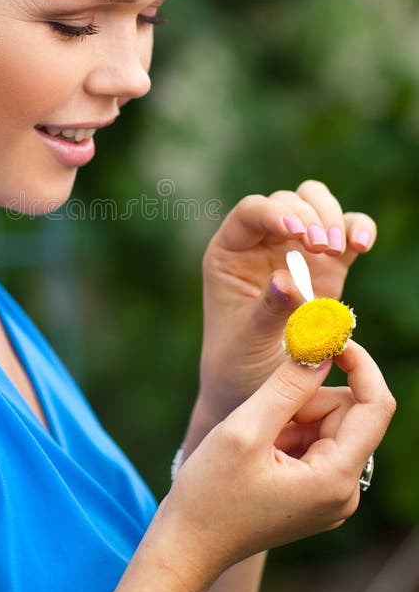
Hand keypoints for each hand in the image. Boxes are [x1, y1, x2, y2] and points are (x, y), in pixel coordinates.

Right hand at [156, 342, 394, 591]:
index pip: (375, 406)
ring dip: (292, 416)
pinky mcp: (315, 494)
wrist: (187, 545)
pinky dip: (287, 433)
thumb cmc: (210, 493)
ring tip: (253, 438)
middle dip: (306, 399)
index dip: (359, 364)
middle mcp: (344, 491)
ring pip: (327, 424)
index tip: (327, 338)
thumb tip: (324, 350)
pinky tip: (256, 451)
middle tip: (262, 411)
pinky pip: (314, 443)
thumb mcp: (246, 429)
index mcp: (336, 478)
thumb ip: (289, 386)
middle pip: (346, 413)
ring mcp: (330, 495)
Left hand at [198, 180, 375, 417]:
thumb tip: (286, 278)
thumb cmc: (239, 365)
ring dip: (332, 218)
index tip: (296, 232)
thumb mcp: (247, 341)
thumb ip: (267, 310)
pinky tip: (362, 244)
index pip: (250, 213)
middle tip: (320, 248)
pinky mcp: (327, 266)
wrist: (261, 391)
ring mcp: (295, 251)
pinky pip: (346, 231)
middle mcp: (260, 244)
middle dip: (308, 216)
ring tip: (336, 250)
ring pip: (316, 204)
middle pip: (288, 200)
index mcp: (229, 253)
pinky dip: (358, 229)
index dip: (273, 213)